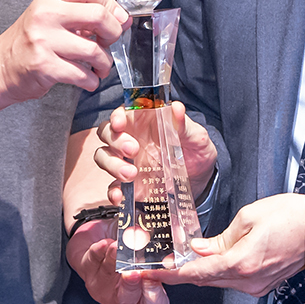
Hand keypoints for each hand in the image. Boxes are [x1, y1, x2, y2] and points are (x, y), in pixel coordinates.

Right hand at [0, 0, 126, 101]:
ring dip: (104, 63)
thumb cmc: (30, 41)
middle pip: (98, 15)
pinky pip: (82, 74)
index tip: (117, 18)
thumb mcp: (52, 15)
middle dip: (113, 33)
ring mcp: (43, 40)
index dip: (111, 4)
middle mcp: (45, 14)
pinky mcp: (44, 66)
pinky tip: (87, 79)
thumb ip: (84, 13)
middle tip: (109, 42)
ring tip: (99, 66)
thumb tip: (123, 19)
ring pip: (94, 50)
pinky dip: (92, 80)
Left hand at [65, 220, 170, 303]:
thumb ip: (162, 251)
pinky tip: (104, 244)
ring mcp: (101, 286)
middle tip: (135, 272)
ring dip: (114, 260)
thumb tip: (180, 236)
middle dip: (131, 285)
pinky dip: (99, 252)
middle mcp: (121, 296)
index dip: (155, 296)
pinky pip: (92, 261)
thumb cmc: (128, 250)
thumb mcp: (148, 253)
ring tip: (118, 247)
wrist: (100, 239)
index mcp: (142, 297)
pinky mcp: (86, 269)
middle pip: (127, 298)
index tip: (156, 279)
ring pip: (108, 275)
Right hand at [93, 101, 217, 204]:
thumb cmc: (195, 151)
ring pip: (103, 156)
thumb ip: (184, 125)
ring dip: (112, 164)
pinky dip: (112, 191)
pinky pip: (112, 186)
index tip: (120, 122)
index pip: (124, 112)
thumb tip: (177, 108)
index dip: (117, 115)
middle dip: (115, 140)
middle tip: (133, 150)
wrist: (201, 181)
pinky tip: (119, 195)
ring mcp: (126, 161)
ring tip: (131, 174)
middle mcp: (130, 138)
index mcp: (145, 121)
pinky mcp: (128, 183)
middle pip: (107, 132)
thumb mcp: (196, 137)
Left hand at [157, 193, 304, 295]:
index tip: (149, 274)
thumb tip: (199, 249)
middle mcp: (247, 280)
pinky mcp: (263, 284)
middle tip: (160, 263)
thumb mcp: (248, 218)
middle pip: (203, 280)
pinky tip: (212, 259)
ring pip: (217, 280)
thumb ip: (219, 238)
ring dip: (200, 271)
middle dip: (180, 272)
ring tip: (184, 257)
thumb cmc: (291, 218)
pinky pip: (232, 280)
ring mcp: (256, 285)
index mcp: (240, 263)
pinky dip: (218, 271)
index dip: (169, 274)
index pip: (195, 274)